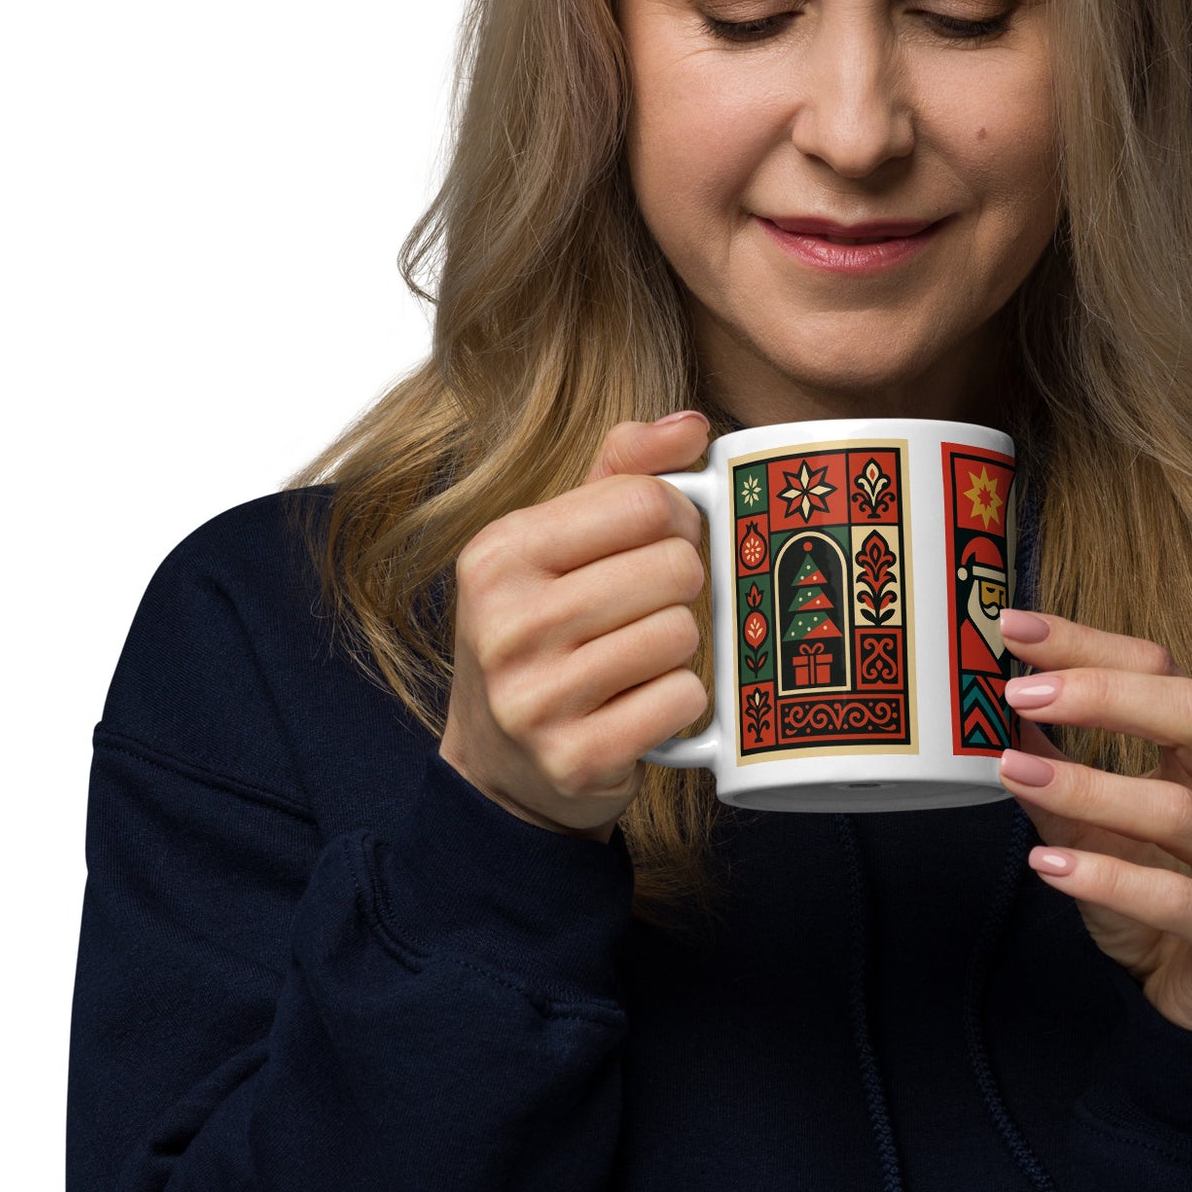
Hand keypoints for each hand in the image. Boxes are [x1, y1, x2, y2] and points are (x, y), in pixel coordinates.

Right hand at [439, 412, 711, 842]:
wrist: (500, 767)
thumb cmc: (543, 635)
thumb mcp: (556, 545)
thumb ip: (620, 473)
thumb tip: (692, 424)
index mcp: (500, 553)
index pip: (644, 501)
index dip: (679, 518)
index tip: (668, 540)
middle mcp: (505, 622)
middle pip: (674, 567)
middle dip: (683, 587)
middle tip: (655, 607)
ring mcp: (534, 697)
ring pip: (682, 633)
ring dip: (681, 646)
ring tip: (642, 658)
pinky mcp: (573, 757)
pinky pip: (682, 700)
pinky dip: (682, 701)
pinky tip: (644, 704)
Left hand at [993, 608, 1191, 1033]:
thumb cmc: (1156, 901)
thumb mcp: (1097, 830)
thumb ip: (1057, 776)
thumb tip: (997, 716)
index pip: (1166, 672)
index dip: (1090, 645)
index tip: (1014, 628)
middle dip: (1105, 696)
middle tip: (1020, 693)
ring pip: (1181, 810)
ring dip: (1088, 788)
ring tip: (1013, 774)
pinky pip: (1178, 899)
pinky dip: (1108, 877)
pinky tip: (1049, 864)